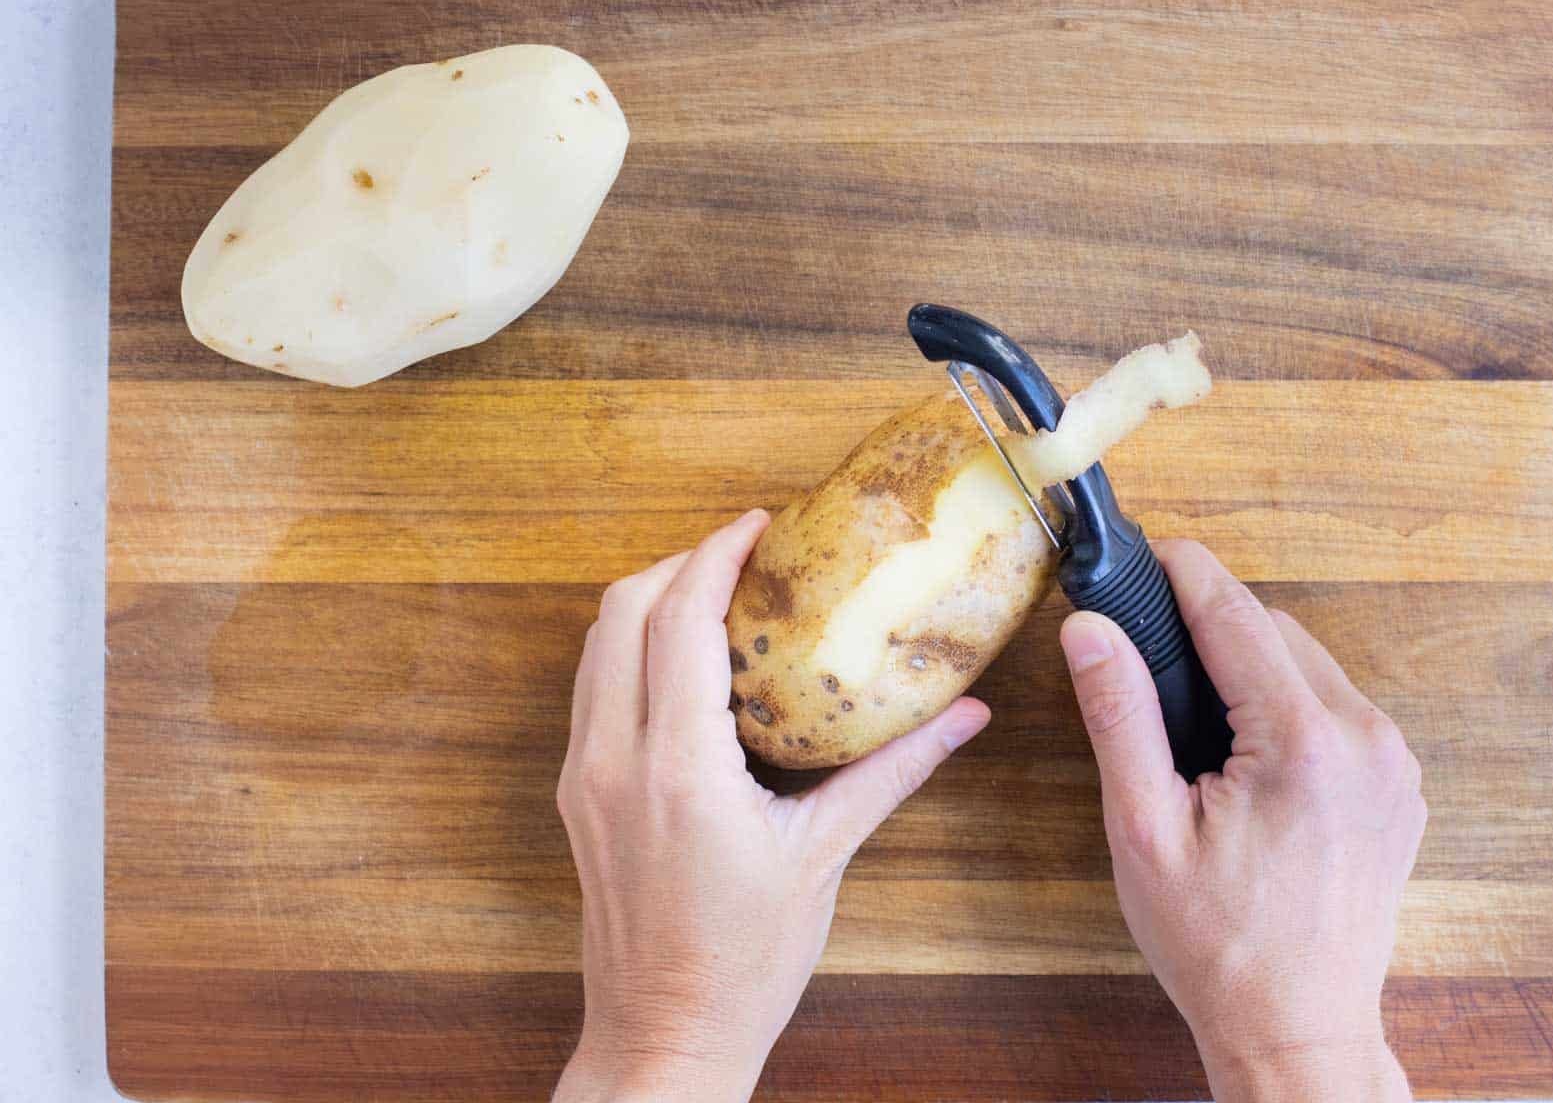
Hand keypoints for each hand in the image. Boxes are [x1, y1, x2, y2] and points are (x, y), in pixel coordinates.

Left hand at [553, 510, 991, 1101]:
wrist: (662, 1036)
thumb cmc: (743, 960)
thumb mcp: (824, 857)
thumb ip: (892, 771)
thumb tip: (965, 715)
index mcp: (679, 768)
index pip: (680, 620)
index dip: (717, 555)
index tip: (760, 526)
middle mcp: (615, 759)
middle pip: (622, 611)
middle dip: (681, 563)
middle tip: (745, 554)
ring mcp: (584, 776)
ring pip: (596, 645)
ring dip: (650, 601)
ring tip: (718, 592)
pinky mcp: (578, 794)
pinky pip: (592, 688)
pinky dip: (632, 648)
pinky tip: (687, 659)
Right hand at [1058, 540, 1425, 1102]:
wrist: (1298, 1029)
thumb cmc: (1217, 944)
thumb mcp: (1144, 829)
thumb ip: (1120, 716)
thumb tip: (1090, 630)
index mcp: (1301, 742)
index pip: (1236, 614)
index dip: (1186, 572)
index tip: (1150, 548)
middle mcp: (1365, 740)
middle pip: (1278, 633)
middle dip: (1216, 625)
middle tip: (1151, 646)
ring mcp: (1394, 765)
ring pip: (1314, 667)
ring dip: (1256, 667)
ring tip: (1196, 714)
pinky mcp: (1402, 789)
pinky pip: (1341, 711)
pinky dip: (1293, 706)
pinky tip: (1248, 752)